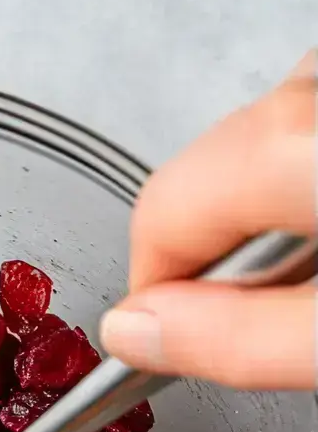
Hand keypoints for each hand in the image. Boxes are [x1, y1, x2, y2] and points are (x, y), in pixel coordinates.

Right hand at [100, 53, 315, 388]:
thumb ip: (234, 342)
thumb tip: (131, 334)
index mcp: (284, 143)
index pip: (156, 220)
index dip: (160, 298)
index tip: (188, 347)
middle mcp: (305, 84)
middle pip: (201, 186)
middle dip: (223, 261)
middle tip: (290, 318)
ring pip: (253, 158)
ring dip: (270, 223)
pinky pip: (299, 133)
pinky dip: (304, 187)